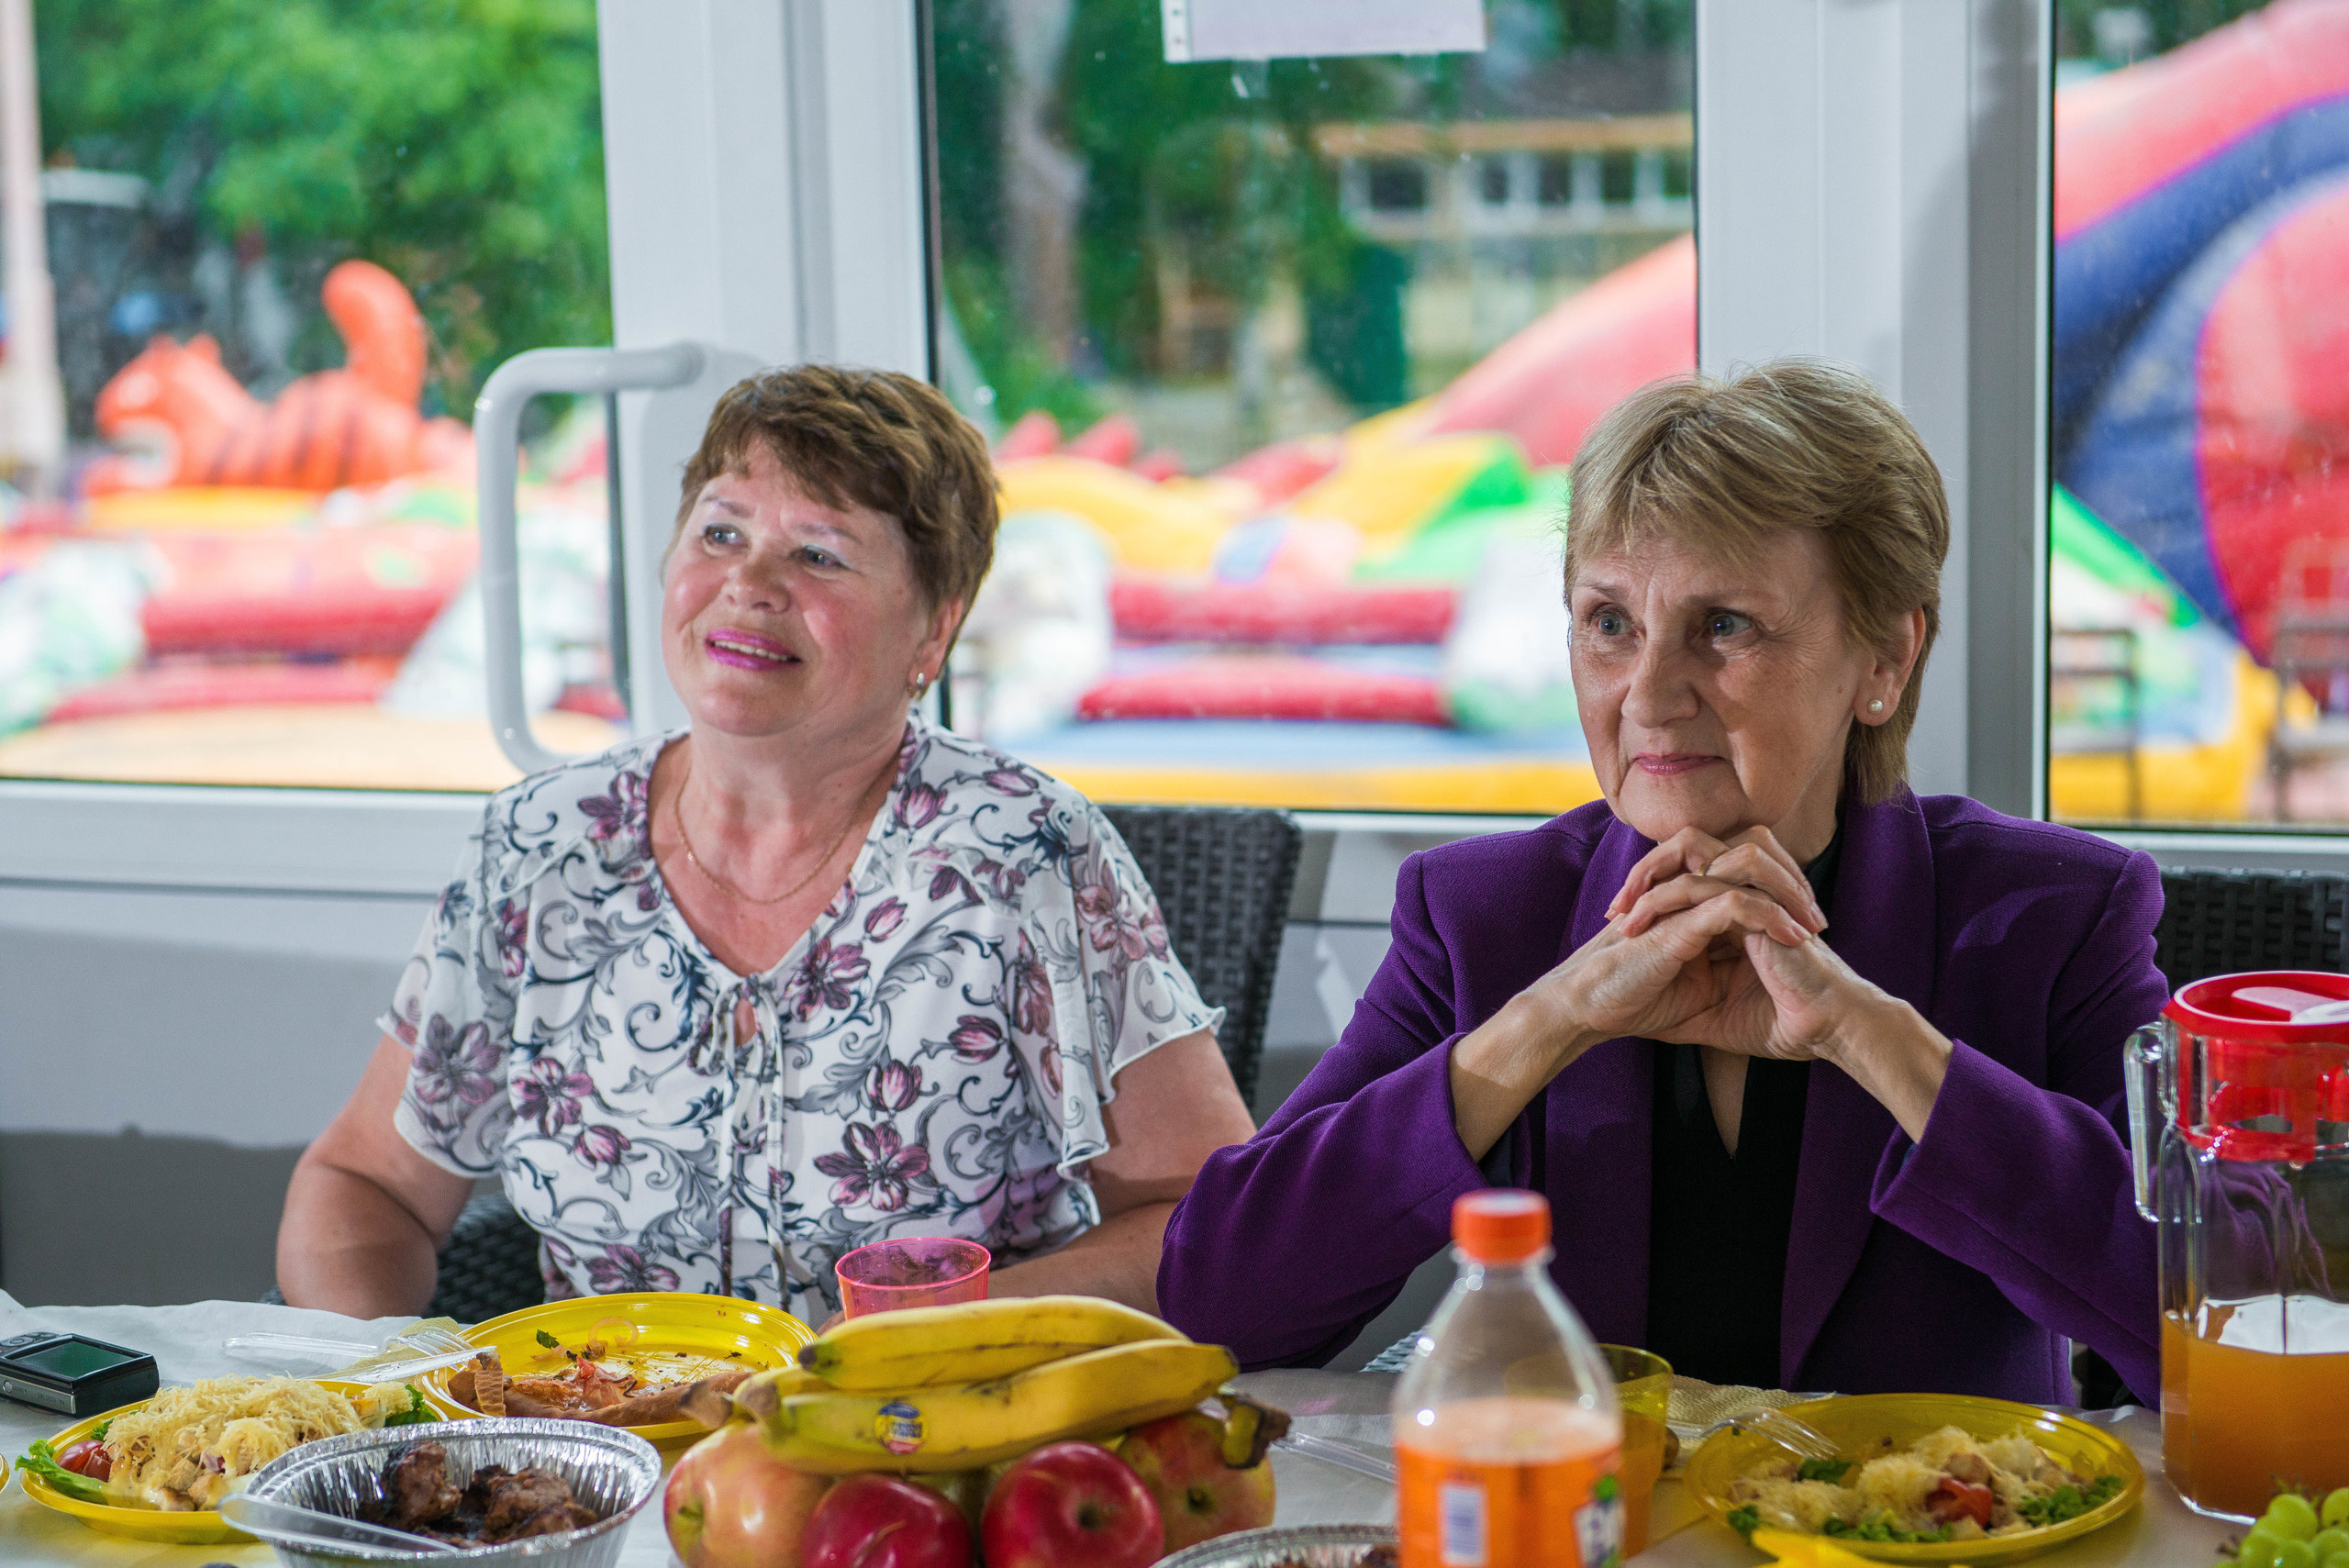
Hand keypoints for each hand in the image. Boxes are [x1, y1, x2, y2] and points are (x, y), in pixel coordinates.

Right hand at [1447, 868, 1811, 1158]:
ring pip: (1746, 870)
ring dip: (1787, 895)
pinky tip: (1792, 939)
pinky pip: (1733, 902)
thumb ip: (1723, 971)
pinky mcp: (1676, 919)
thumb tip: (1766, 983)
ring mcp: (1681, 901)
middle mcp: (1687, 893)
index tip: (1813, 932)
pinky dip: (1768, 916)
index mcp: (1692, 904)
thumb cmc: (1631, 1001)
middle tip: (1819, 921)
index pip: (1747, 880)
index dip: (1784, 897)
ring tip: (1813, 927)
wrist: (1587, 1011)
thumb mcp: (1693, 988)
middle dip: (1792, 885)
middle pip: (1751, 861)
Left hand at [1604, 826, 1953, 1139]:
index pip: (1680, 881)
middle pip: (1688, 850)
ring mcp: (1759, 893)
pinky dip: (1698, 879)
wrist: (1826, 1033)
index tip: (1614, 923)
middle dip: (1647, 870)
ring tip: (1633, 907)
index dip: (1643, 894)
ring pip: (1705, 846)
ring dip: (1663, 870)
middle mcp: (1743, 897)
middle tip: (1616, 907)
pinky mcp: (1774, 900)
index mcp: (1730, 916)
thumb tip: (1641, 1027)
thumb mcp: (1711, 1020)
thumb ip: (1679, 1014)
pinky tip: (1667, 906)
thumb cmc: (1779, 1026)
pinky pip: (1733, 870)